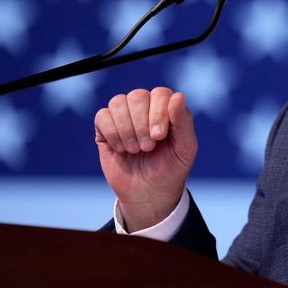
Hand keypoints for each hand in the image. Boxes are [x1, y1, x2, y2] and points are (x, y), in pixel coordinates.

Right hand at [94, 87, 196, 230]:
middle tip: (148, 147)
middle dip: (141, 124)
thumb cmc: (170, 169)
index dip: (158, 113)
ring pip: (118, 102)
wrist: (148, 194)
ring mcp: (124, 117)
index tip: (160, 137)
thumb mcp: (185, 149)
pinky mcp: (105, 128)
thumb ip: (184, 122)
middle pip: (137, 96)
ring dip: (127, 129)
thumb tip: (178, 96)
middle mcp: (145, 108)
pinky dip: (112, 134)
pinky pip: (102, 116)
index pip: (160, 93)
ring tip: (135, 150)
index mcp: (166, 109)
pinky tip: (121, 149)